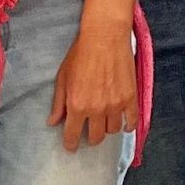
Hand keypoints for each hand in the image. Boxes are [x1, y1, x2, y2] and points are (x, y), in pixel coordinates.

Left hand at [48, 19, 136, 151]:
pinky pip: (132, 121)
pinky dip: (127, 126)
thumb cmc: (80, 54)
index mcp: (77, 105)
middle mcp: (97, 109)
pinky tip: (123, 124)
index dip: (71, 144)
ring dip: (107, 129)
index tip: (71, 147)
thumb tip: (53, 122)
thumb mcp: (62, 78)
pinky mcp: (130, 98)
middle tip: (89, 133)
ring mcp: (116, 105)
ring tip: (104, 122)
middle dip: (90, 138)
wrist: (104, 37)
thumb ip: (58, 103)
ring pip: (113, 130)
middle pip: (96, 137)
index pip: (73, 135)